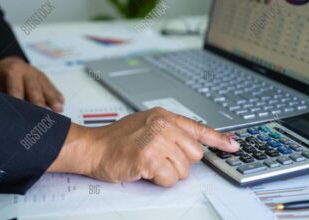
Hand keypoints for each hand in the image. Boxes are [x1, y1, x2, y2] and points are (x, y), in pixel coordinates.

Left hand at [0, 56, 63, 111]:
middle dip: (39, 102)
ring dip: (53, 99)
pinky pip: (52, 88)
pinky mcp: (46, 79)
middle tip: (42, 115)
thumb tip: (0, 112)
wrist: (10, 63)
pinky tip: (62, 103)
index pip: (16, 89)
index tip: (22, 115)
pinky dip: (57, 96)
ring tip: (59, 109)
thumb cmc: (1, 79)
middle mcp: (28, 72)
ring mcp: (38, 75)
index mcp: (12, 72)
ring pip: (46, 88)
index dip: (19, 101)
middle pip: (34, 89)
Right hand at [48, 107, 239, 186]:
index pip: (198, 128)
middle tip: (160, 159)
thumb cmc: (117, 140)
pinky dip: (159, 180)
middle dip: (180, 163)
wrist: (93, 147)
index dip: (218, 139)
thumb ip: (169, 131)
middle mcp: (163, 125)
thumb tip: (193, 146)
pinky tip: (145, 171)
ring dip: (167, 173)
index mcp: (163, 116)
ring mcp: (156, 140)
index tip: (233, 146)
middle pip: (194, 154)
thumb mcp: (145, 125)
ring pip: (183, 170)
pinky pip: (170, 179)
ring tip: (149, 164)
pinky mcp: (149, 158)